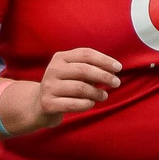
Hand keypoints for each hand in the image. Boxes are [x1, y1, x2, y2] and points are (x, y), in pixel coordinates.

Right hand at [5, 49, 121, 131]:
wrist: (39, 105)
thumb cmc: (65, 87)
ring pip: (80, 88)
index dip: (104, 60)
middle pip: (84, 70)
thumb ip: (90, 69)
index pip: (85, 54)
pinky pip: (74, 104)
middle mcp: (52, 70)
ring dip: (97, 92)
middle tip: (116, 83)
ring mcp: (48, 87)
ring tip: (104, 95)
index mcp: (60, 58)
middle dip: (104, 76)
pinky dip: (87, 104)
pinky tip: (91, 103)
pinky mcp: (47, 104)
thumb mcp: (74, 73)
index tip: (118, 68)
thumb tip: (113, 71)